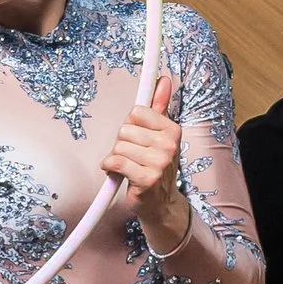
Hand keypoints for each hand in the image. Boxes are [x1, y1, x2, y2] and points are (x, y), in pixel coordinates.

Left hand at [103, 92, 190, 248]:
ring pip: (119, 146)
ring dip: (116, 157)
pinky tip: (118, 172)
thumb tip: (163, 80)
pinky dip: (110, 167)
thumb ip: (159, 106)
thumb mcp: (160, 135)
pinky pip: (116, 161)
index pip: (137, 111)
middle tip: (132, 155)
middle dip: (122, 142)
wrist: (160, 203)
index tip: (137, 136)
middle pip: (125, 129)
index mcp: (172, 130)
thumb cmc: (156, 166)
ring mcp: (159, 163)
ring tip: (128, 165)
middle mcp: (169, 145)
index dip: (131, 125)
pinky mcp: (146, 179)